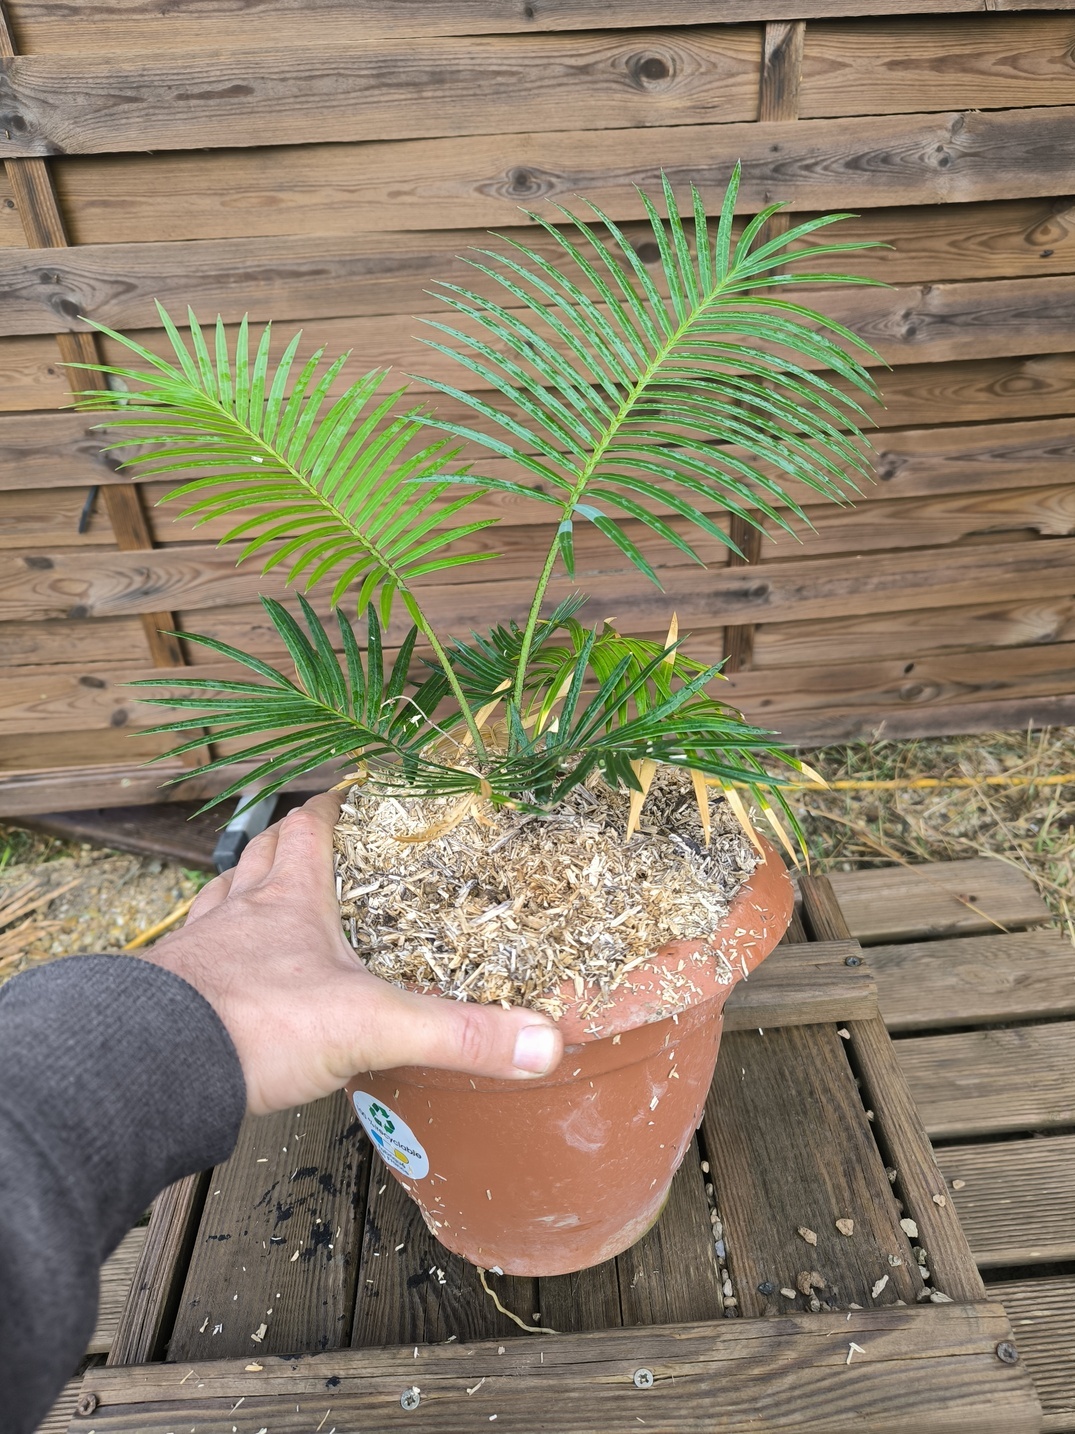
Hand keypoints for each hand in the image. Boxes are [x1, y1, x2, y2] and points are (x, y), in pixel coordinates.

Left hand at [144, 791, 563, 1114]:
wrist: (150, 1070)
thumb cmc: (254, 1024)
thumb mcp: (373, 1025)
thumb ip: (458, 1034)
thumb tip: (544, 1040)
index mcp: (289, 900)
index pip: (310, 828)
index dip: (332, 807)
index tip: (353, 792)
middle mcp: (238, 913)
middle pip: (259, 856)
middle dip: (285, 843)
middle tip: (310, 841)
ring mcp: (196, 953)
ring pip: (219, 899)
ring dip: (241, 892)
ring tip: (261, 900)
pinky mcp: (167, 997)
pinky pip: (190, 958)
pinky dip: (210, 956)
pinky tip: (222, 978)